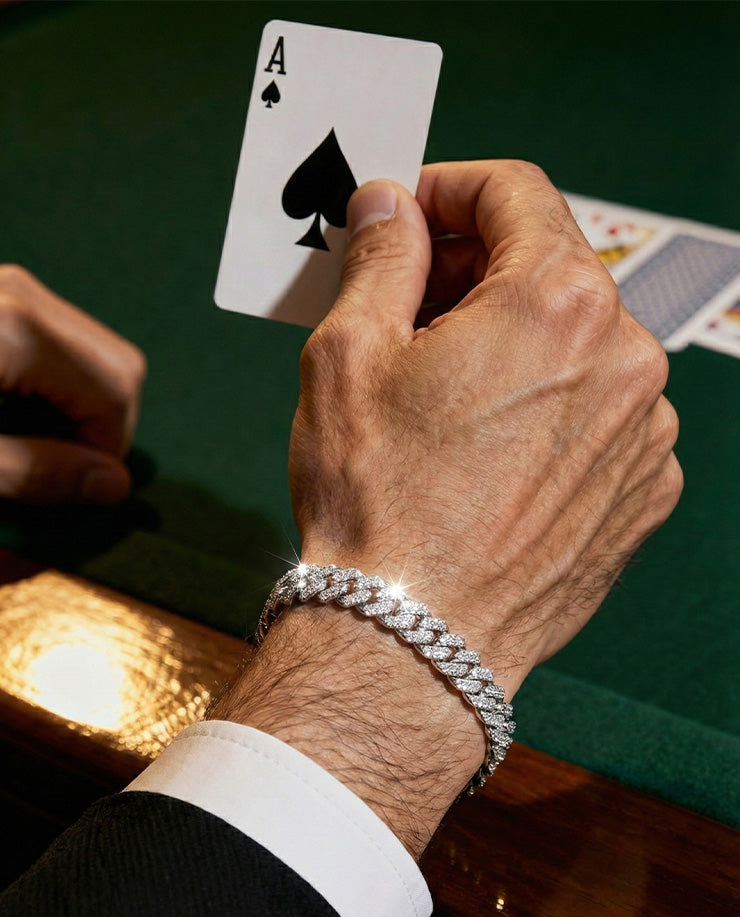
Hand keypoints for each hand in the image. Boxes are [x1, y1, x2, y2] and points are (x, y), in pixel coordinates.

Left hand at [0, 265, 145, 502]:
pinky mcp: (9, 296)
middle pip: (121, 367)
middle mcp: (26, 296)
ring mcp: (18, 289)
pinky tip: (14, 408)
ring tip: (27, 438)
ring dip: (85, 407)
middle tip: (55, 466)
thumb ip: (35, 471)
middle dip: (105, 426)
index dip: (108, 451)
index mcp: (18, 330)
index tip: (69, 488)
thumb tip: (114, 485)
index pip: (116, 393)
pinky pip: (71, 344)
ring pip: (101, 355)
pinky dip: (62, 386)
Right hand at [213, 161, 681, 856]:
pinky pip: (597, 414)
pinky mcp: (644, 491)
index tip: (409, 217)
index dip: (449, 189)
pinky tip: (489, 449)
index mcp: (558, 303)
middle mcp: (627, 358)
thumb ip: (382, 255)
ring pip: (576, 344)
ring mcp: (646, 432)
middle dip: (475, 271)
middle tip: (409, 304)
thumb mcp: (349, 352)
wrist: (416, 642)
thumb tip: (390, 204)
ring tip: (443, 390)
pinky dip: (547, 406)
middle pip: (550, 268)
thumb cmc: (376, 499)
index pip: (515, 192)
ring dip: (513, 342)